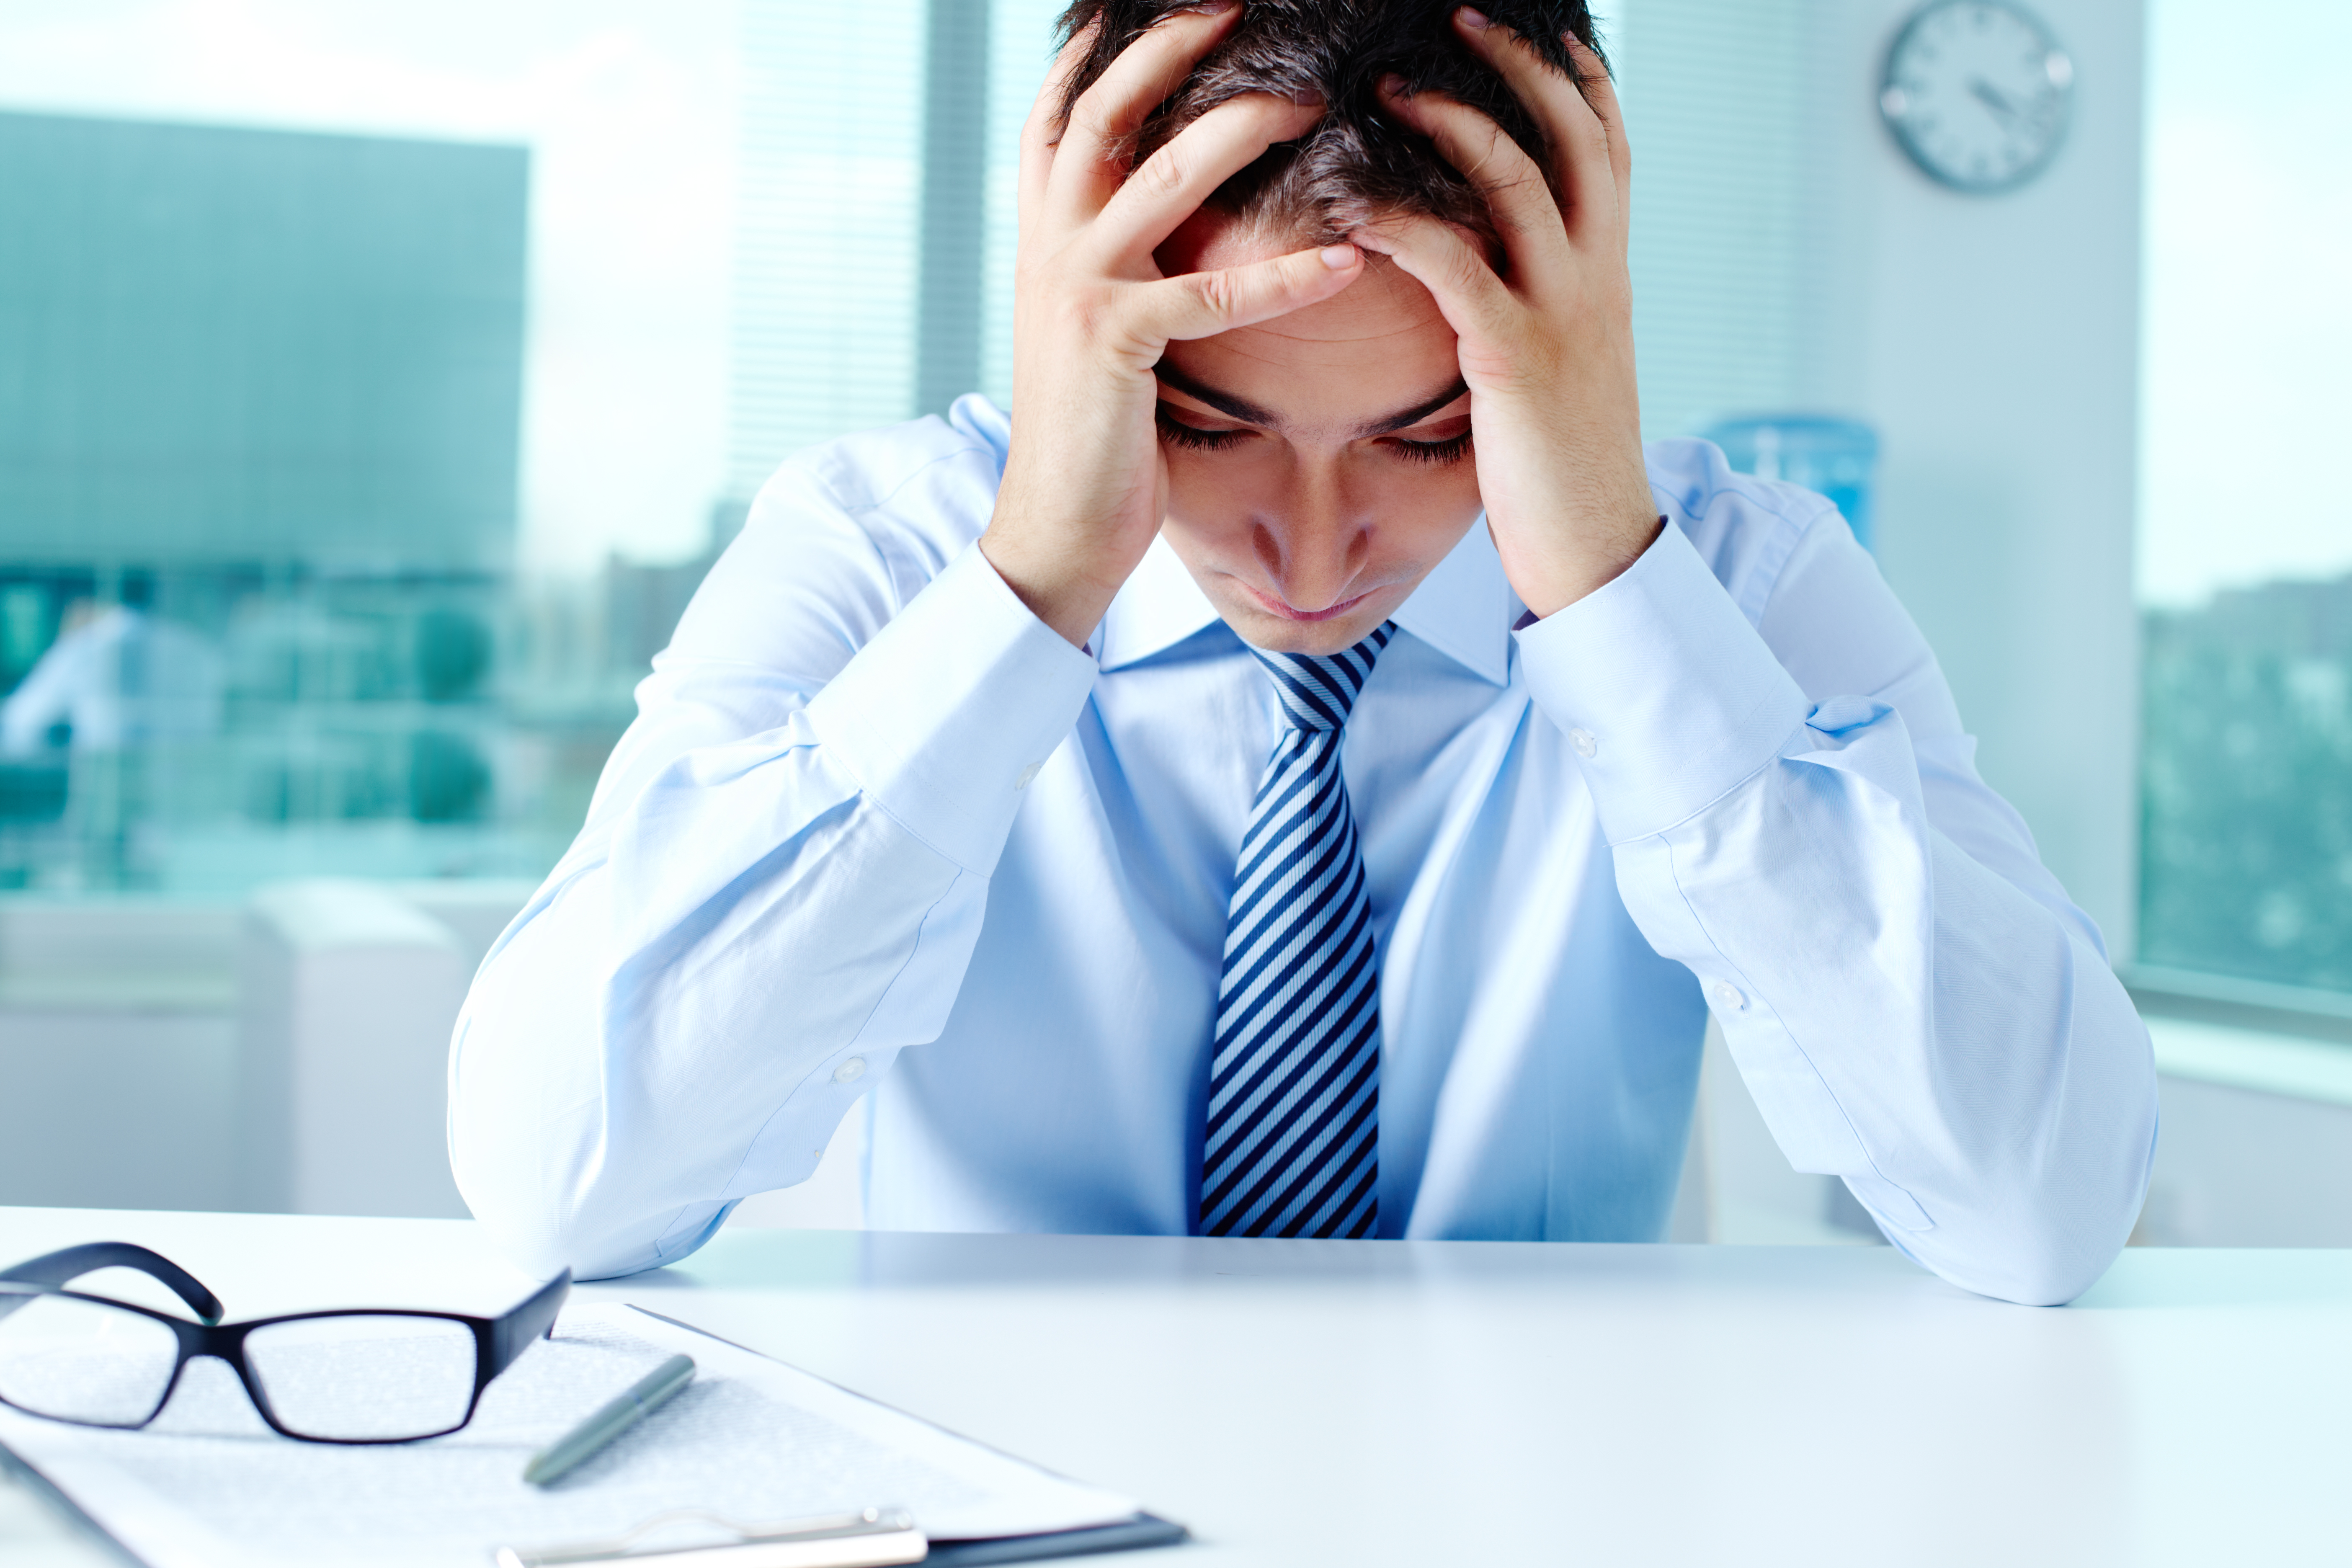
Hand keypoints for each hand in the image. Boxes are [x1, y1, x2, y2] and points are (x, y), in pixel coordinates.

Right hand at [981, 0, 1364, 646]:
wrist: (1055, 526)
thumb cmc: (1093, 432)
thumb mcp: (1091, 325)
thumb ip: (1115, 261)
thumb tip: (1159, 211)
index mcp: (1041, 235)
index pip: (1060, 113)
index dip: (1100, 51)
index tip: (1148, 6)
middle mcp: (1049, 245)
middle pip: (1104, 111)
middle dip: (1169, 47)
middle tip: (1236, 6)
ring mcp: (1078, 289)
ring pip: (1160, 176)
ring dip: (1238, 128)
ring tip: (1309, 102)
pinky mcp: (1117, 344)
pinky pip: (1214, 293)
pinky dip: (1285, 274)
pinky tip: (1345, 257)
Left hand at [1359, 9, 1659, 618]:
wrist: (1597, 543)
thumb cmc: (1564, 456)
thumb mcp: (1570, 356)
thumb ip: (1547, 294)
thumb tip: (1506, 255)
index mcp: (1609, 268)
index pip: (1607, 141)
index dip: (1575, 73)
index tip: (1533, 24)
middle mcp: (1597, 274)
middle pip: (1572, 131)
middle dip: (1519, 61)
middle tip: (1460, 11)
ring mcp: (1561, 311)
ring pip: (1518, 181)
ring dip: (1455, 120)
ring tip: (1392, 83)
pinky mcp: (1514, 358)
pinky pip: (1458, 267)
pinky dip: (1407, 225)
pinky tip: (1356, 204)